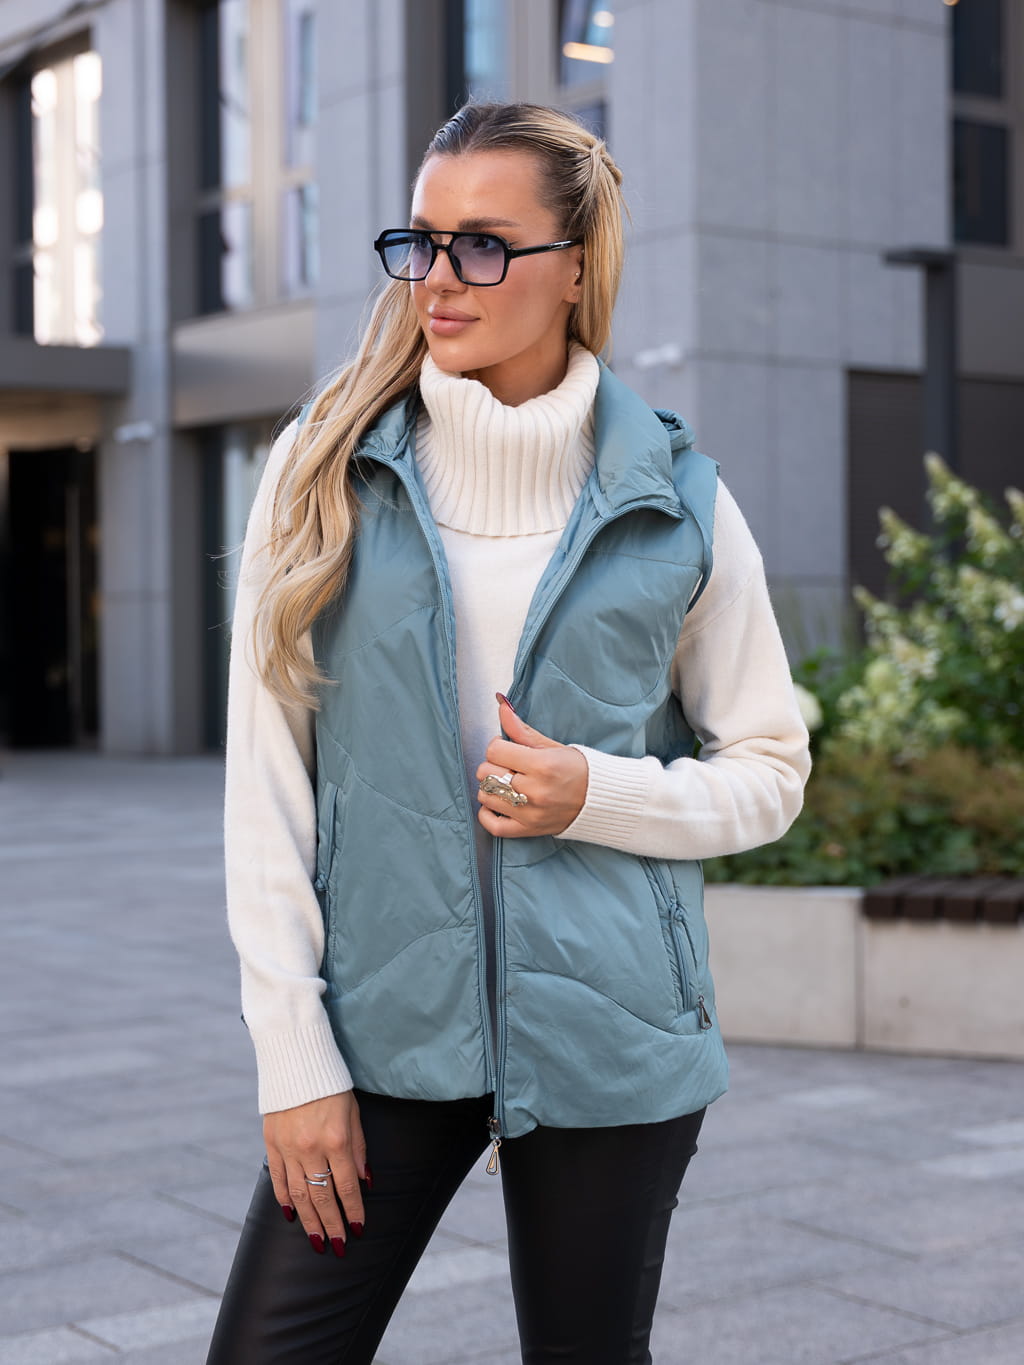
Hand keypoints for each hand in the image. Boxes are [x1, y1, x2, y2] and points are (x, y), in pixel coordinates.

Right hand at [264, 1091, 367, 1256]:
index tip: (358, 1229)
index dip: (353, 1211)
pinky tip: (292, 1215)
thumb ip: (359, 1148)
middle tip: (338, 1247)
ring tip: (317, 1241)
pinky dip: (284, 1199)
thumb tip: (364, 1181)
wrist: (296, 1061)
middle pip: (322, 1197)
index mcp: (336, 1140)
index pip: (346, 1186)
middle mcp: (311, 1148)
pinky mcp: (271, 1143)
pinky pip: (278, 1179)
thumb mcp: (353, 1112)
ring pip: (299, 1194)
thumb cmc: (332, 1086)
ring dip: (309, 1221)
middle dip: (332, 1225)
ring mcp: (288, 1148)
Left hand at [476, 695, 587, 838]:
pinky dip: (487, 814)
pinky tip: (497, 804)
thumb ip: (522, 730)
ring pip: (485, 796)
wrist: (601, 799)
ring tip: (505, 784)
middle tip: (509, 766)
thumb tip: (502, 707)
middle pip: (486, 773)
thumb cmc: (579, 770)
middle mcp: (535, 790)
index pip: (495, 750)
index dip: (498, 746)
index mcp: (542, 765)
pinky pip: (493, 826)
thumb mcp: (552, 746)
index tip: (508, 749)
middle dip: (494, 765)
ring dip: (490, 788)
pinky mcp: (529, 829)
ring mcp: (531, 813)